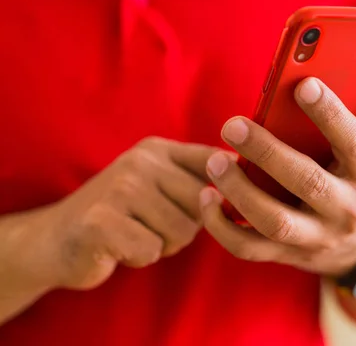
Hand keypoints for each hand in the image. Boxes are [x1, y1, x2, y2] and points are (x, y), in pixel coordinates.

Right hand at [34, 137, 222, 289]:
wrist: (56, 238)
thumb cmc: (122, 216)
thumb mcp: (159, 185)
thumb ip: (197, 178)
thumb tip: (248, 178)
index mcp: (158, 149)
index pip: (214, 161)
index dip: (222, 190)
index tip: (207, 203)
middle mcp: (141, 160)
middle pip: (203, 204)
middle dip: (186, 226)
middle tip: (154, 225)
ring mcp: (120, 187)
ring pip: (181, 231)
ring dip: (163, 244)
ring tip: (135, 233)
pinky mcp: (102, 220)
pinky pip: (151, 249)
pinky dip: (140, 257)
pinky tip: (119, 246)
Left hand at [200, 77, 355, 276]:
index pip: (354, 143)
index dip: (331, 114)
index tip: (304, 84)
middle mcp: (345, 210)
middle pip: (307, 182)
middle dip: (268, 153)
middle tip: (234, 125)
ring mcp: (316, 237)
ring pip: (274, 221)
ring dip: (240, 192)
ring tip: (214, 162)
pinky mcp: (288, 254)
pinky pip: (249, 248)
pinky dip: (221, 228)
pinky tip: (207, 196)